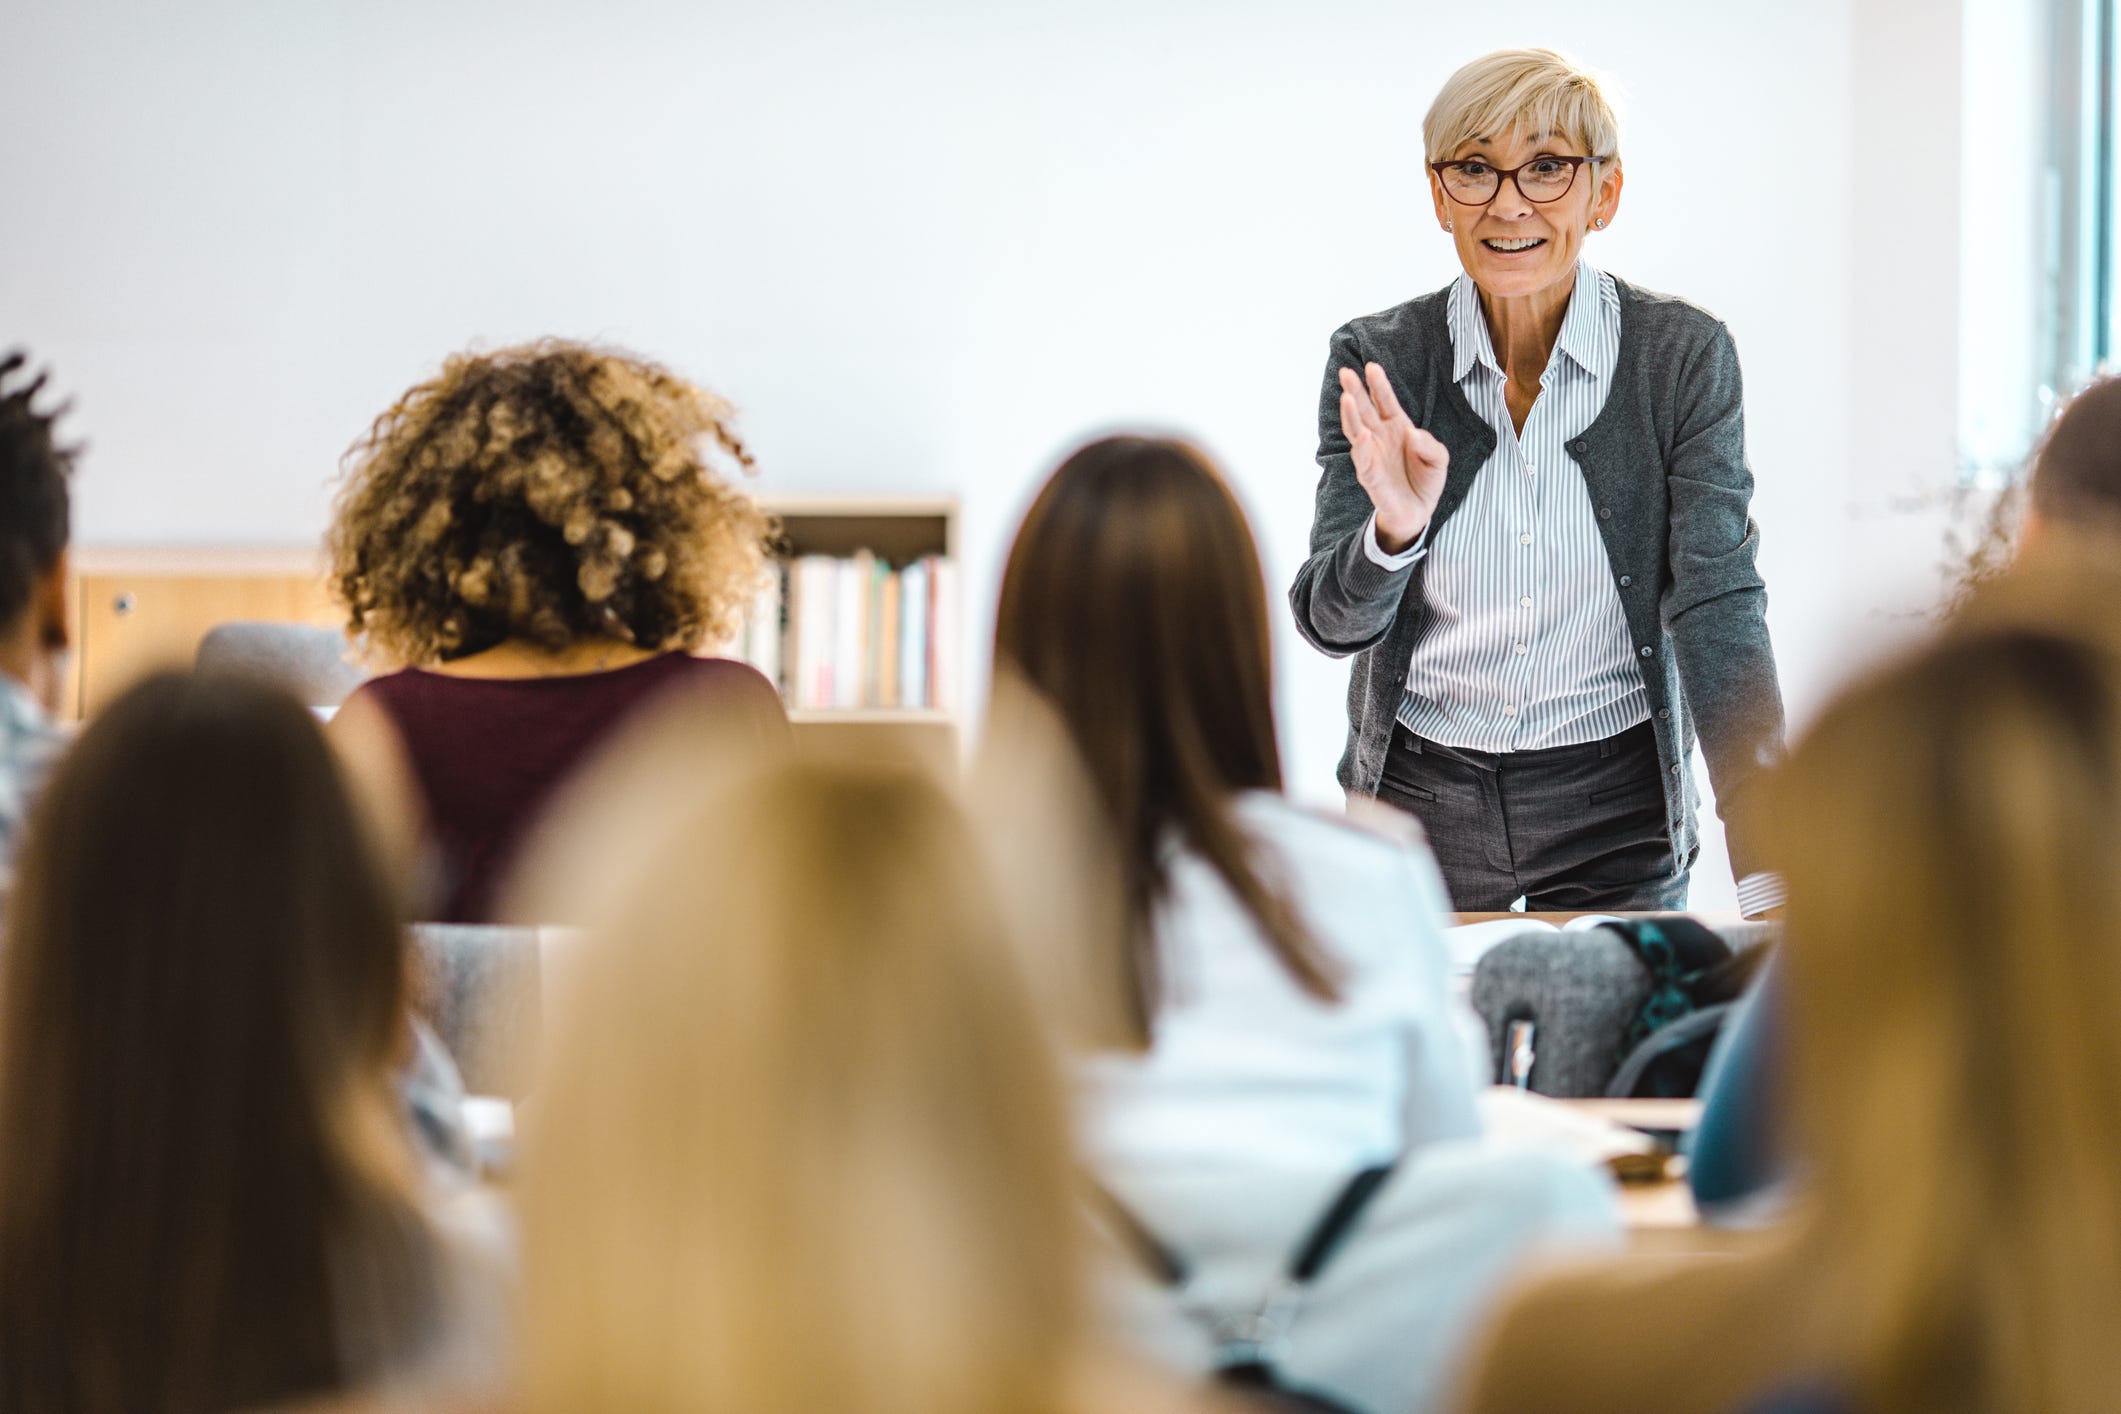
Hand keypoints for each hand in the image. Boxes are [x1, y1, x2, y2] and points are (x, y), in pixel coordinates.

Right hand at [1338, 362, 1448, 551]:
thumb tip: (1412, 433)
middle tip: (1345, 372)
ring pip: (1356, 431)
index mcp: (1396, 427)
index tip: (1372, 366)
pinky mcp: (1371, 478)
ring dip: (1350, 415)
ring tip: (1346, 397)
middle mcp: (1380, 438)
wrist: (1419, 511)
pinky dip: (1362, 448)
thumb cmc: (1425, 480)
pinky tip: (1363, 435)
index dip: (1378, 384)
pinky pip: (1364, 461)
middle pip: (1364, 410)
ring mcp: (1372, 456)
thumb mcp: (1440, 458)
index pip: (1385, 401)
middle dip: (1354, 391)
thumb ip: (1430, 444)